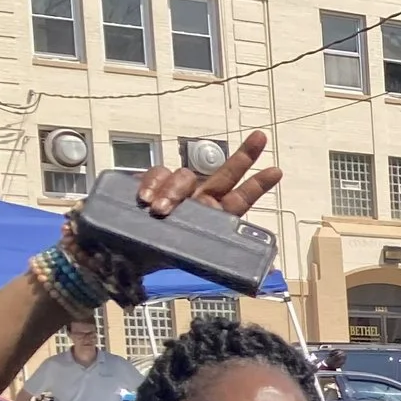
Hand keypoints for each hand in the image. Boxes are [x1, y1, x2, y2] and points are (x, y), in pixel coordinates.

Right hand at [112, 130, 282, 272]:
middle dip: (244, 156)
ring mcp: (177, 190)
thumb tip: (234, 262)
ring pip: (184, 175)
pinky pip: (156, 174)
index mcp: (214, 218)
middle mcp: (200, 200)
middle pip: (225, 174)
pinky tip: (145, 198)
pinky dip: (152, 184)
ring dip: (172, 191)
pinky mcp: (153, 184)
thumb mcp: (187, 259)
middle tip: (260, 137)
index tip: (277, 171)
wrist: (124, 253)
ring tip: (160, 211)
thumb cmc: (157, 256)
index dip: (257, 186)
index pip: (239, 200)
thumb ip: (208, 254)